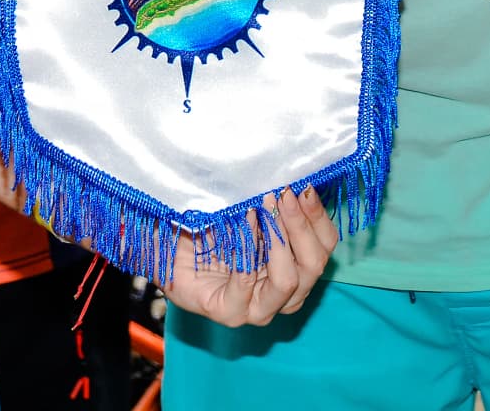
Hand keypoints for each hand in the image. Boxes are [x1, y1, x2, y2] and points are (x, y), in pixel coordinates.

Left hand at [160, 188, 338, 327]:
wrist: (165, 248)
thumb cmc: (209, 228)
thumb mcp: (247, 210)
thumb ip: (273, 203)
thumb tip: (296, 177)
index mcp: (295, 268)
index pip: (324, 246)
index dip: (318, 216)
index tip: (305, 186)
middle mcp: (284, 294)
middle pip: (314, 264)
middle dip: (301, 225)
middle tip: (284, 194)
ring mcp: (258, 309)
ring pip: (289, 280)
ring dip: (279, 238)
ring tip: (264, 206)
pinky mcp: (229, 312)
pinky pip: (246, 281)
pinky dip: (247, 248)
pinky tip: (243, 221)